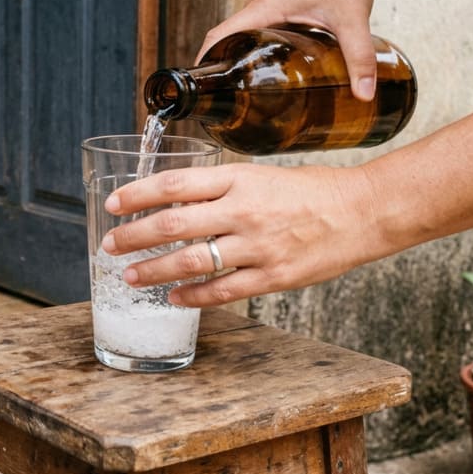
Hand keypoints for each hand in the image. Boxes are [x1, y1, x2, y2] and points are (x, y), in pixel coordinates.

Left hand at [100, 162, 388, 305]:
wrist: (363, 211)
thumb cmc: (310, 190)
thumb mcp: (260, 176)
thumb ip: (220, 190)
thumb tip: (174, 203)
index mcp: (239, 179)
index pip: (174, 184)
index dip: (137, 195)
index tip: (112, 205)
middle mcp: (244, 211)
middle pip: (173, 225)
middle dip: (133, 237)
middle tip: (109, 245)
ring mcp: (258, 246)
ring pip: (191, 261)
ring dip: (154, 270)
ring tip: (130, 275)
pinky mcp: (274, 277)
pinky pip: (222, 290)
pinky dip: (192, 296)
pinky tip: (174, 297)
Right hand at [195, 0, 380, 99]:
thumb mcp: (352, 20)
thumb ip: (359, 58)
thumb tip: (363, 94)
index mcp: (264, 8)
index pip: (218, 36)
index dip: (204, 62)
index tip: (202, 89)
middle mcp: (259, 7)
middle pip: (224, 40)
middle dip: (219, 69)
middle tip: (224, 102)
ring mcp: (267, 8)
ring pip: (240, 37)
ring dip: (235, 60)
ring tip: (239, 94)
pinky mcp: (279, 10)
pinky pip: (255, 33)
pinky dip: (252, 51)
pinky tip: (264, 72)